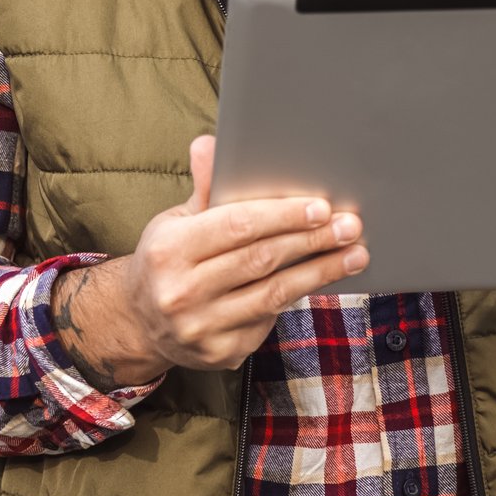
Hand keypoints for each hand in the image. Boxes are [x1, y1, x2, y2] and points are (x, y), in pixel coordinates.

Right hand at [52, 134, 367, 386]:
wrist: (140, 321)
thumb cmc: (167, 259)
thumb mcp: (175, 221)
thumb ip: (204, 187)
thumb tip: (211, 142)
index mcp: (169, 249)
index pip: (237, 226)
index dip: (283, 216)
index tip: (322, 207)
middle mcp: (181, 292)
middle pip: (261, 260)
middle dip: (312, 240)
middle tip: (350, 226)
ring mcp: (201, 328)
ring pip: (274, 294)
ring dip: (320, 272)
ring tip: (355, 254)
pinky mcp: (220, 353)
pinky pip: (269, 320)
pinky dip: (298, 297)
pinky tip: (323, 280)